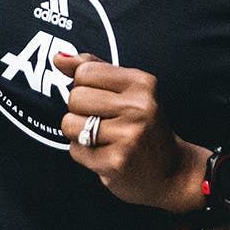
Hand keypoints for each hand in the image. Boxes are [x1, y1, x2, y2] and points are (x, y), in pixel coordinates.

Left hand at [52, 54, 201, 212]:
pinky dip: (84, 154)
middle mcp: (139, 107)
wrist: (172, 172)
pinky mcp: (117, 162)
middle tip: (105, 121)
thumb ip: (93, 68)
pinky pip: (76, 150)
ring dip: (79, 133)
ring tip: (104, 138)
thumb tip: (57, 57)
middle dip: (80, 111)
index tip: (103, 99)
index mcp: (142, 83)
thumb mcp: (127, 90)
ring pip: (70, 124)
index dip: (85, 86)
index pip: (85, 71)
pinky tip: (106, 155)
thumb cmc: (143, 126)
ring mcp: (129, 136)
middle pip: (75, 97)